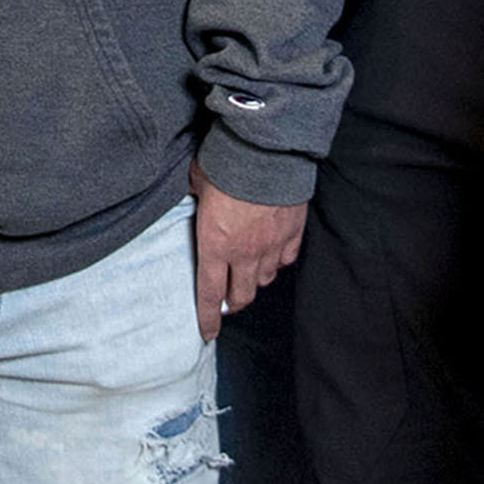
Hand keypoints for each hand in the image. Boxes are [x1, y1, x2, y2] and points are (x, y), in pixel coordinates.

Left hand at [193, 169, 305, 339]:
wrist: (266, 151)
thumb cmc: (226, 164)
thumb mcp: (196, 181)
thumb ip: (193, 196)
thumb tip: (190, 193)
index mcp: (215, 245)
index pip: (210, 294)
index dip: (208, 318)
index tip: (208, 332)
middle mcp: (245, 253)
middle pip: (242, 295)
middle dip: (234, 302)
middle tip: (229, 300)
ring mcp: (272, 245)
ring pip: (265, 279)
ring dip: (255, 280)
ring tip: (249, 273)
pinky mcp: (293, 232)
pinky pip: (286, 259)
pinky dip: (278, 261)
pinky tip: (272, 255)